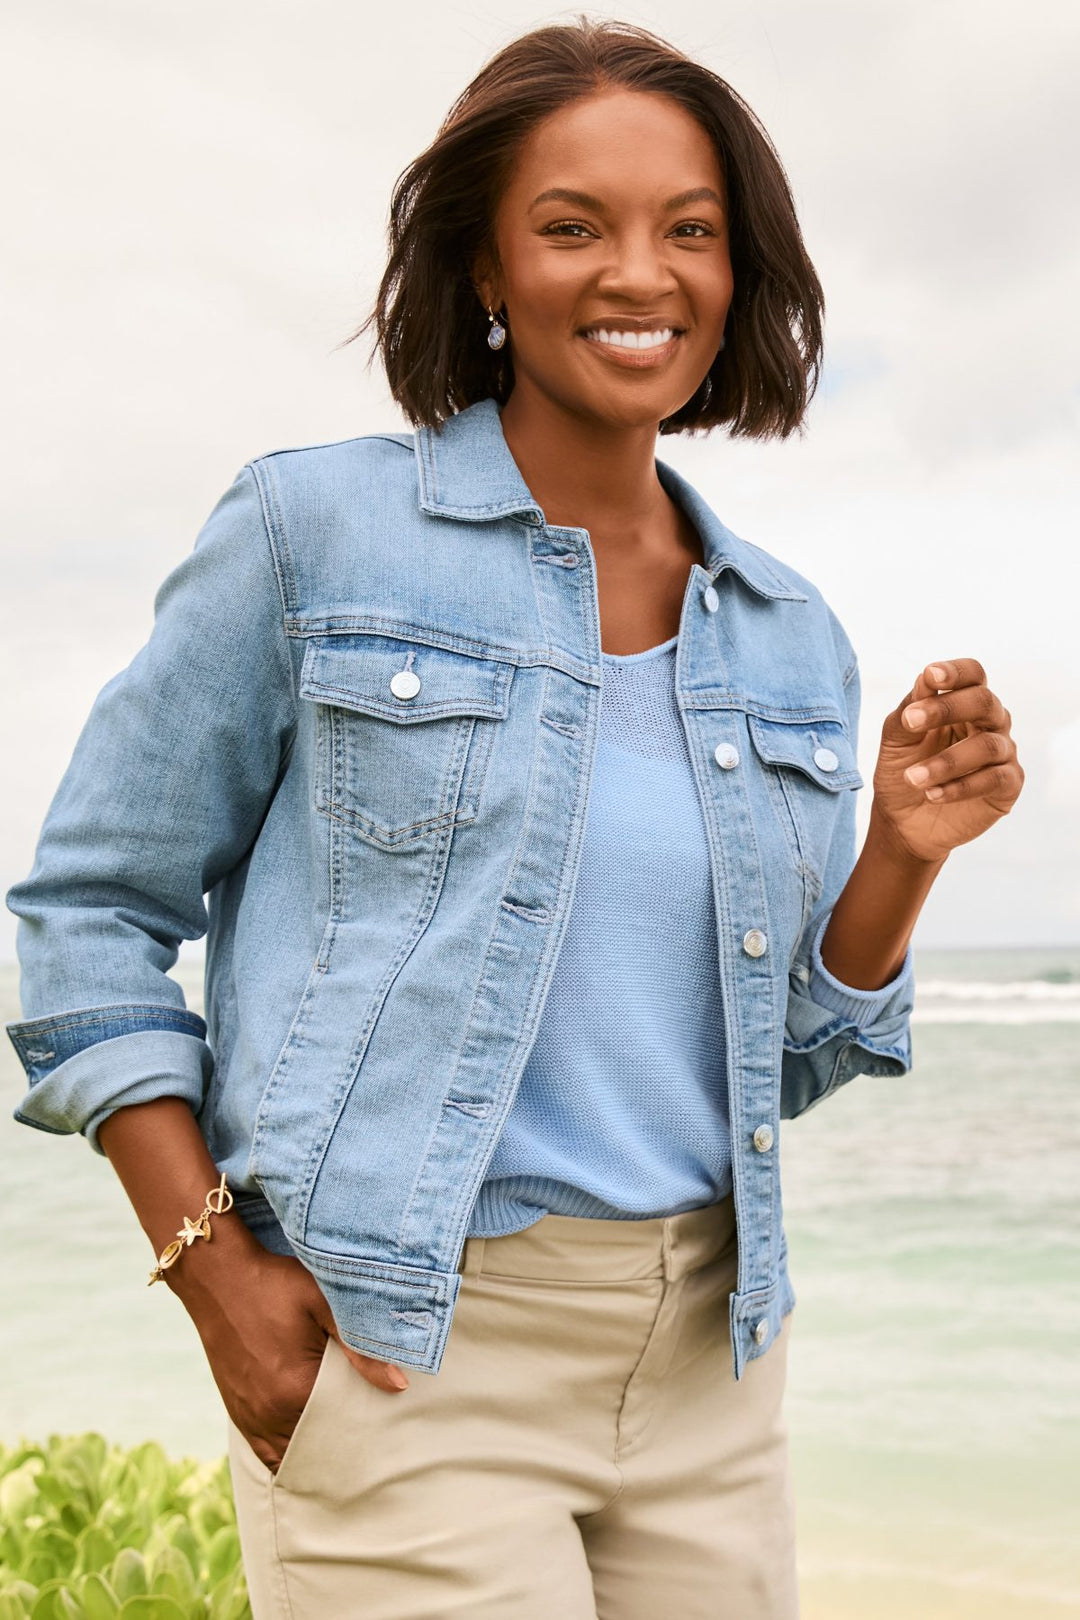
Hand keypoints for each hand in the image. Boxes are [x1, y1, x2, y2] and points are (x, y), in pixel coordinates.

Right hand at [176, 1241, 410, 1474]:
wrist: (220, 1276)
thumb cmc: (276, 1284)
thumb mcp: (323, 1304)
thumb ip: (361, 1347)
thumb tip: (399, 1386)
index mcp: (295, 1389)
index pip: (341, 1431)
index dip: (363, 1432)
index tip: (382, 1432)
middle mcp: (269, 1413)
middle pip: (316, 1447)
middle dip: (340, 1447)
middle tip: (367, 1443)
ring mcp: (249, 1415)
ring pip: (287, 1455)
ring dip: (311, 1452)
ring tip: (339, 1445)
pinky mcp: (236, 1409)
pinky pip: (263, 1450)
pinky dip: (284, 1452)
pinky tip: (303, 1447)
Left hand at [871, 657, 1023, 864]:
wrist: (903, 822)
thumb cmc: (902, 771)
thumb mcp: (896, 740)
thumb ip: (910, 710)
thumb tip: (926, 678)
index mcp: (963, 703)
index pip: (972, 675)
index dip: (956, 672)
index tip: (931, 676)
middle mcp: (989, 722)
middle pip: (985, 701)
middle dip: (948, 708)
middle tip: (910, 721)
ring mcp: (1002, 753)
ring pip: (987, 745)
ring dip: (945, 761)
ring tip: (912, 778)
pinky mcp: (1008, 785)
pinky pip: (994, 779)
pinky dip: (960, 787)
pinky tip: (932, 794)